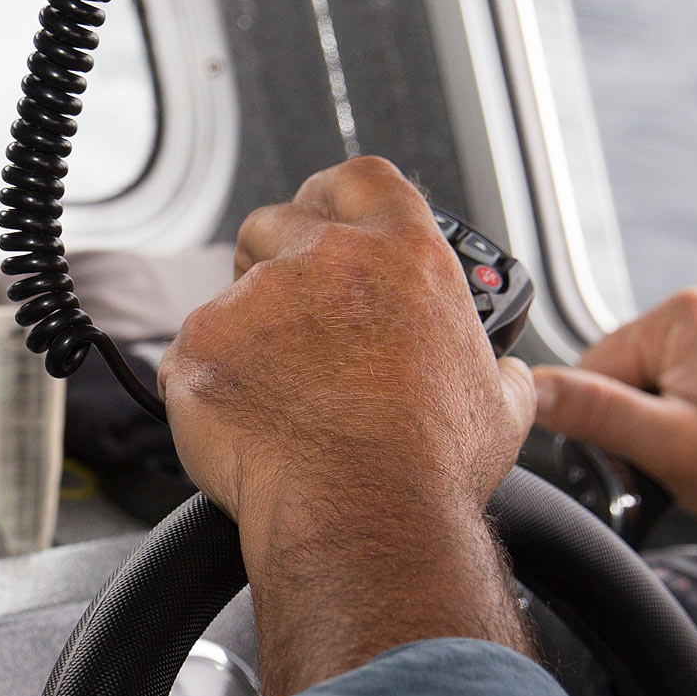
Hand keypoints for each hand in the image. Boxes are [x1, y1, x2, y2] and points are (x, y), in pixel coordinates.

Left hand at [160, 157, 533, 695]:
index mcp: (404, 255)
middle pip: (275, 222)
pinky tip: (243, 427)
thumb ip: (495, 367)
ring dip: (243, 334)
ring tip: (274, 396)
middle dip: (270, 258)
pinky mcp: (202, 345)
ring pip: (229, 296)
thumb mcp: (500, 405)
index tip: (320, 221)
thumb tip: (506, 372)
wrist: (363, 516)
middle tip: (287, 317)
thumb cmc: (431, 467)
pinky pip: (190, 354)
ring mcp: (257, 298)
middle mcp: (327, 259)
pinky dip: (207, 386)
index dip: (331, 198)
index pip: (357, 179)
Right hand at [529, 287, 696, 540]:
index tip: (644, 455)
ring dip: (684, 411)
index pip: (597, 365)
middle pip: (637, 366)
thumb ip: (595, 412)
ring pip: (678, 372)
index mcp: (685, 316)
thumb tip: (534, 389)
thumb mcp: (666, 448)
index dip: (608, 421)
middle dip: (650, 415)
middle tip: (686, 458)